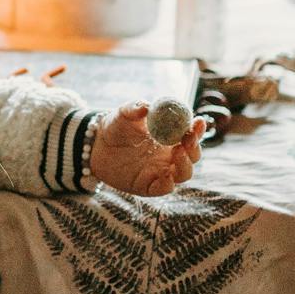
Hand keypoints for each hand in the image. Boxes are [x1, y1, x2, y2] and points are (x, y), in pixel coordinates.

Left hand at [90, 103, 204, 198]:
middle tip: (188, 138)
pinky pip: (164, 188)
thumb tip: (147, 106)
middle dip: (195, 147)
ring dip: (185, 164)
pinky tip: (166, 176)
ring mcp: (161, 172)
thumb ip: (135, 108)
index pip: (191, 135)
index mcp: (171, 137)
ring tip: (178, 151)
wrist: (95, 146)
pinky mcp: (148, 186)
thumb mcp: (123, 114)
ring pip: (184, 173)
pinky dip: (168, 184)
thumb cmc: (114, 127)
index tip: (199, 121)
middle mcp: (170, 156)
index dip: (198, 129)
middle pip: (193, 156)